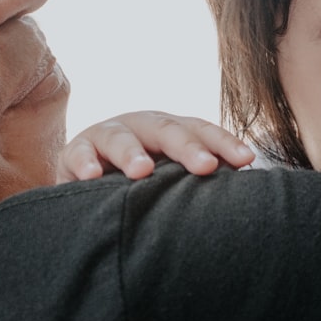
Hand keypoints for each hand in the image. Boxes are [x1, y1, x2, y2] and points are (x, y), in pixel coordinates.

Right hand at [57, 111, 254, 182]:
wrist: (89, 185)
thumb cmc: (144, 184)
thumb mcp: (173, 178)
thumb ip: (201, 179)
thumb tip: (245, 194)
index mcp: (171, 130)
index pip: (201, 130)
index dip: (224, 144)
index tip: (246, 161)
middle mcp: (142, 126)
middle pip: (167, 130)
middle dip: (187, 147)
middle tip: (205, 167)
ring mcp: (107, 135)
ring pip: (121, 138)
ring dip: (132, 153)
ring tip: (143, 171)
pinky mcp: (74, 152)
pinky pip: (78, 155)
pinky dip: (85, 164)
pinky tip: (92, 177)